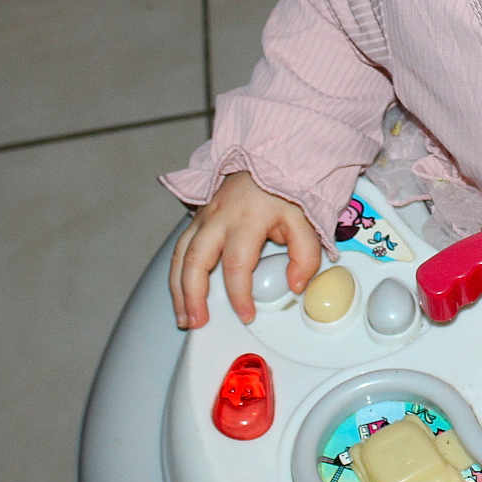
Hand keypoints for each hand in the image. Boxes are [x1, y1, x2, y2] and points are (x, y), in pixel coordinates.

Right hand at [168, 172, 320, 327]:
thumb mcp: (305, 219)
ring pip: (180, 256)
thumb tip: (296, 285)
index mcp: (246, 219)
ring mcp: (203, 217)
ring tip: (183, 316)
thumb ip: (305, 255)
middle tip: (197, 321)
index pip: (237, 264)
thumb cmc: (284, 190)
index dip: (239, 295)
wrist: (267, 159)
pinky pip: (179, 249)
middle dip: (193, 296)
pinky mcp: (197, 218)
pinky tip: (180, 293)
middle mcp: (218, 218)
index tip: (246, 314)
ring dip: (178, 290)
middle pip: (195, 261)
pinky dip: (176, 274)